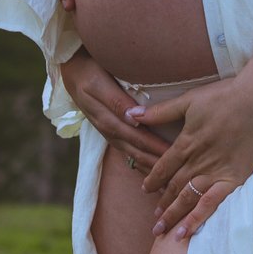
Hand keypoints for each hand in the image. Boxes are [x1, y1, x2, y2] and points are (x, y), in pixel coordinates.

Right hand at [60, 50, 170, 171]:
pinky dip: (142, 164)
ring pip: (134, 156)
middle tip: (180, 177)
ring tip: (169, 183)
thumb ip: (116, 101)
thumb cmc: (89, 72)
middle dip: (158, 166)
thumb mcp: (99, 84)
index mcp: (109, 121)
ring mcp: (111, 134)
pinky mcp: (112, 132)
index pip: (139, 139)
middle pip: (138, 152)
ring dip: (151, 169)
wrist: (72, 71)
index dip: (157, 149)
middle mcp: (110, 131)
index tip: (177, 157)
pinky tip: (153, 172)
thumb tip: (134, 118)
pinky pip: (129, 152)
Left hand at [130, 76, 252, 239]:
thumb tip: (130, 114)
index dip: (152, 179)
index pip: (162, 166)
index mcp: (186, 142)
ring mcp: (215, 171)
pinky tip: (187, 232)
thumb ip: (159, 111)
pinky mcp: (234, 178)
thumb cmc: (226, 96)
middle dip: (162, 204)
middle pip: (174, 187)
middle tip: (154, 220)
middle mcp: (197, 161)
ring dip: (174, 215)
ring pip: (188, 198)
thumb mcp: (189, 100)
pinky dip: (198, 218)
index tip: (145, 188)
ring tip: (163, 230)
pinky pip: (212, 203)